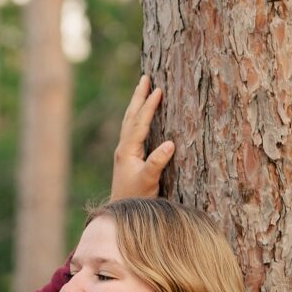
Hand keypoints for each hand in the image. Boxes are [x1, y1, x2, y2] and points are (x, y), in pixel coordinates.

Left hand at [111, 75, 174, 198]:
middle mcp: (123, 148)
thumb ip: (157, 163)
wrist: (120, 214)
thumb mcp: (149, 181)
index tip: (158, 89)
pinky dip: (136, 118)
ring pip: (129, 122)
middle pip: (131, 116)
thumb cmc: (135, 199)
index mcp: (127, 150)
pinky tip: (139, 118)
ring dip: (136, 104)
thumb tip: (171, 143)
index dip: (149, 106)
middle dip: (138, 97)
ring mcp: (123, 153)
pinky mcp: (126, 158)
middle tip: (144, 78)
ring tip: (141, 90)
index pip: (140, 122)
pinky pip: (131, 130)